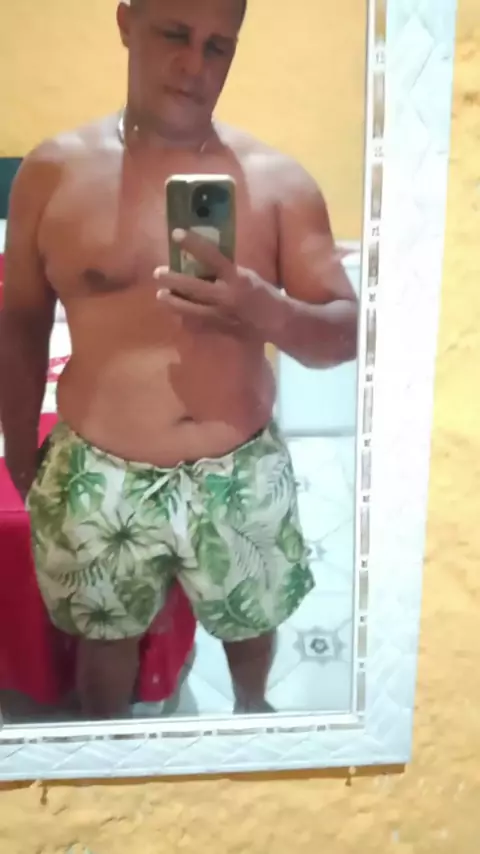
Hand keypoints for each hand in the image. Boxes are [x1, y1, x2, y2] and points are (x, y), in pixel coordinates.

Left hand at [154, 229, 281, 336]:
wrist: (277, 322)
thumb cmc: (264, 294)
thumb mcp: (248, 276)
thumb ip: (227, 271)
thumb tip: (205, 263)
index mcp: (237, 278)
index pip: (211, 256)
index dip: (193, 243)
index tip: (176, 234)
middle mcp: (227, 296)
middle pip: (193, 287)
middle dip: (173, 280)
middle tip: (157, 273)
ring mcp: (222, 315)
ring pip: (190, 309)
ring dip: (173, 302)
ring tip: (160, 296)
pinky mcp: (220, 329)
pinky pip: (198, 324)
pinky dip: (186, 319)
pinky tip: (177, 314)